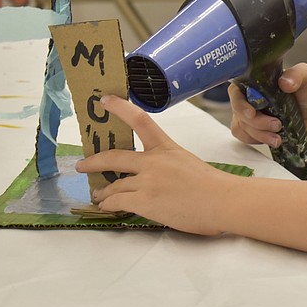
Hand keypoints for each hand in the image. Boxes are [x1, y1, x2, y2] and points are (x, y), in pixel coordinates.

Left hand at [75, 95, 236, 234]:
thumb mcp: (188, 165)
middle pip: (114, 156)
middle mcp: (153, 162)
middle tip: (82, 165)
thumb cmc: (215, 187)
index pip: (140, 120)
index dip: (120, 108)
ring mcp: (147, 181)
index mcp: (167, 148)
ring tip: (99, 195)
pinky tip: (106, 206)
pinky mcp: (144, 201)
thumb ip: (168, 167)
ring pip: (114, 185)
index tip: (104, 100)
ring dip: (103, 191)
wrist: (224, 201)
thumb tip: (155, 179)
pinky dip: (108, 205)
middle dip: (93, 161)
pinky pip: (116, 202)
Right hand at [229, 63, 306, 147]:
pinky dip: (257, 139)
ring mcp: (248, 112)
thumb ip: (298, 74)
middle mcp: (248, 95)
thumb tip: (284, 82)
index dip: (240, 103)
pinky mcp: (250, 127)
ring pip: (241, 126)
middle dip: (257, 122)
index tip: (252, 113)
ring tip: (278, 137)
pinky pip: (243, 136)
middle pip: (238, 110)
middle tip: (277, 125)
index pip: (236, 89)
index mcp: (256, 79)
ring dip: (259, 134)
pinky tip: (272, 139)